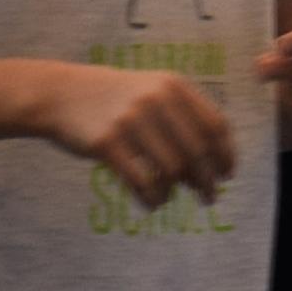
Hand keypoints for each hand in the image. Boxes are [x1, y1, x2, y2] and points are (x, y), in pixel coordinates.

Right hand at [42, 64, 236, 206]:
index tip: (228, 174)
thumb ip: (184, 119)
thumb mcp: (154, 92)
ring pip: (171, 168)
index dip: (226, 154)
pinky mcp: (106, 143)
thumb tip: (212, 166)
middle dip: (207, 179)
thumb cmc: (117, 99)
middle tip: (210, 197)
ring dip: (177, 191)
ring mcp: (131, 121)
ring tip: (173, 199)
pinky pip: (140, 180)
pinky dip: (151, 197)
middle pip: (197, 151)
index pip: (215, 125)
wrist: (62, 94)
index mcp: (175, 87)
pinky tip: (152, 203)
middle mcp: (157, 100)